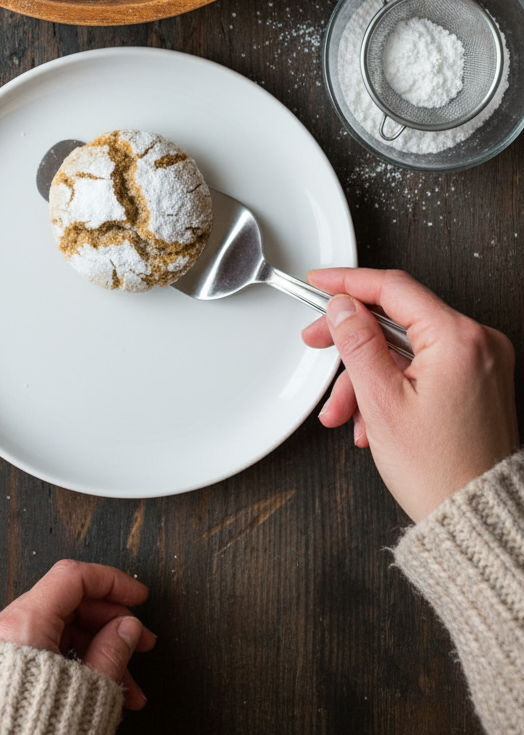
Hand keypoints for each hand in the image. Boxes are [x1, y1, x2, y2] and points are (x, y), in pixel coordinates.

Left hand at [0, 559, 155, 708]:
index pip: (73, 578)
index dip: (111, 582)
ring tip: (127, 686)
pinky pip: (37, 650)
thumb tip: (128, 628)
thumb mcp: (86, 692)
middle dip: (110, 624)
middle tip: (139, 642)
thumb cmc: (28, 734)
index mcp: (22, 626)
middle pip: (66, 605)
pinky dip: (69, 662)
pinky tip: (96, 686)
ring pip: (55, 632)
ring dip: (95, 650)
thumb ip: (111, 652)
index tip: (136, 595)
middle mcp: (1, 629)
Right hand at [301, 268, 517, 521]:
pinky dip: (394, 387)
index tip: (319, 282)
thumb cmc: (440, 473)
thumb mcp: (382, 402)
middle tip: (317, 343)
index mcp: (459, 339)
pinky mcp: (480, 382)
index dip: (348, 282)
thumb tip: (344, 305)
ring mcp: (483, 362)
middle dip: (352, 341)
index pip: (394, 288)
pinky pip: (426, 368)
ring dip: (368, 376)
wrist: (477, 519)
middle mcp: (479, 343)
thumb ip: (358, 343)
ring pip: (407, 349)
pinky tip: (374, 419)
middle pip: (398, 320)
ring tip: (345, 413)